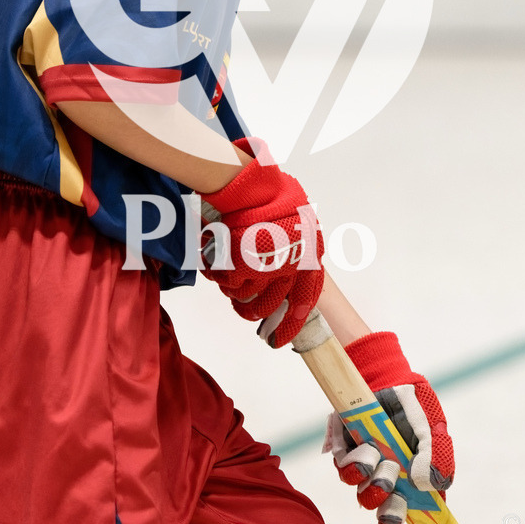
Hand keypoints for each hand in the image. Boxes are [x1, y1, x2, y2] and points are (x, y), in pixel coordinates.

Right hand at [197, 138, 323, 347]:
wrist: (252, 182)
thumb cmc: (273, 192)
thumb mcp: (297, 219)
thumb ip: (296, 245)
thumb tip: (289, 268)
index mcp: (308, 255)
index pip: (304, 301)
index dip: (290, 324)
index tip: (277, 340)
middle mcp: (290, 266)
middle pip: (269, 305)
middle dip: (253, 311)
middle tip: (243, 308)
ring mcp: (265, 268)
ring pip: (243, 296)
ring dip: (233, 289)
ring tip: (226, 271)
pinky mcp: (241, 267)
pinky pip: (225, 283)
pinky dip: (218, 274)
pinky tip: (216, 257)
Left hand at [324, 331, 453, 523]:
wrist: (387, 377)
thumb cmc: (414, 406)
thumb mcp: (434, 429)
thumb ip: (437, 457)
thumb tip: (428, 486)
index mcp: (414, 479)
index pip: (416, 514)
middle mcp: (389, 477)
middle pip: (385, 512)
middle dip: (388, 511)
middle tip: (391, 488)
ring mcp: (368, 466)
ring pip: (363, 493)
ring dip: (371, 482)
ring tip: (378, 458)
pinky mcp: (347, 450)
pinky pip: (344, 469)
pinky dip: (354, 462)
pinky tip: (365, 446)